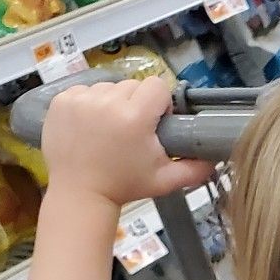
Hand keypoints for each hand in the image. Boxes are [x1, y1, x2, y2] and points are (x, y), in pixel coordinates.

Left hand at [41, 75, 213, 209]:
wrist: (80, 194)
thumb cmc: (125, 187)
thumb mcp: (164, 181)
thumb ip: (194, 169)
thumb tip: (217, 159)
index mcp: (135, 117)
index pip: (157, 86)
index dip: (160, 103)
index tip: (154, 122)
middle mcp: (108, 102)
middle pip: (132, 85)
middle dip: (136, 104)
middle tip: (131, 132)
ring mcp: (81, 100)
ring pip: (108, 87)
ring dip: (112, 103)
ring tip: (108, 130)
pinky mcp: (62, 101)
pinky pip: (84, 91)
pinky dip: (89, 104)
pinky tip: (89, 126)